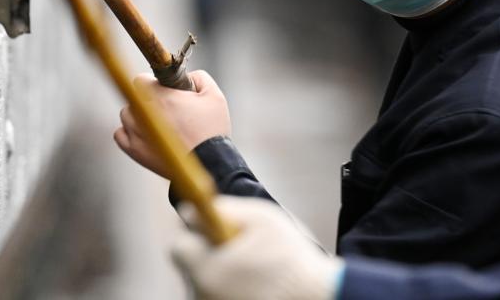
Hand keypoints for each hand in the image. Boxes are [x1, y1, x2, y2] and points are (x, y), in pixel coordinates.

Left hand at [113, 70, 230, 178]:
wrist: (208, 164)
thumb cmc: (211, 130)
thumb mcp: (214, 95)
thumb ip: (198, 77)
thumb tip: (187, 76)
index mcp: (159, 96)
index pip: (141, 80)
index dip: (153, 83)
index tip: (164, 90)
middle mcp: (143, 112)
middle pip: (134, 96)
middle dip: (148, 99)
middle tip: (166, 109)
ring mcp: (135, 132)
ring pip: (126, 114)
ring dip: (138, 115)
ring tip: (158, 123)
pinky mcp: (134, 150)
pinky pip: (120, 134)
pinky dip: (129, 132)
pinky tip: (145, 134)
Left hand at [171, 196, 342, 299]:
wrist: (320, 298)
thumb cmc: (291, 259)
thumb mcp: (261, 218)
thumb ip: (222, 208)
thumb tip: (192, 209)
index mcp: (207, 269)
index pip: (179, 246)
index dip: (195, 234)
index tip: (212, 230)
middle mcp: (203, 295)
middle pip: (191, 268)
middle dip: (208, 254)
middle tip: (239, 250)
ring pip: (205, 284)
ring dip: (219, 274)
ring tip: (253, 272)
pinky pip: (217, 297)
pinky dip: (229, 291)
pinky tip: (255, 288)